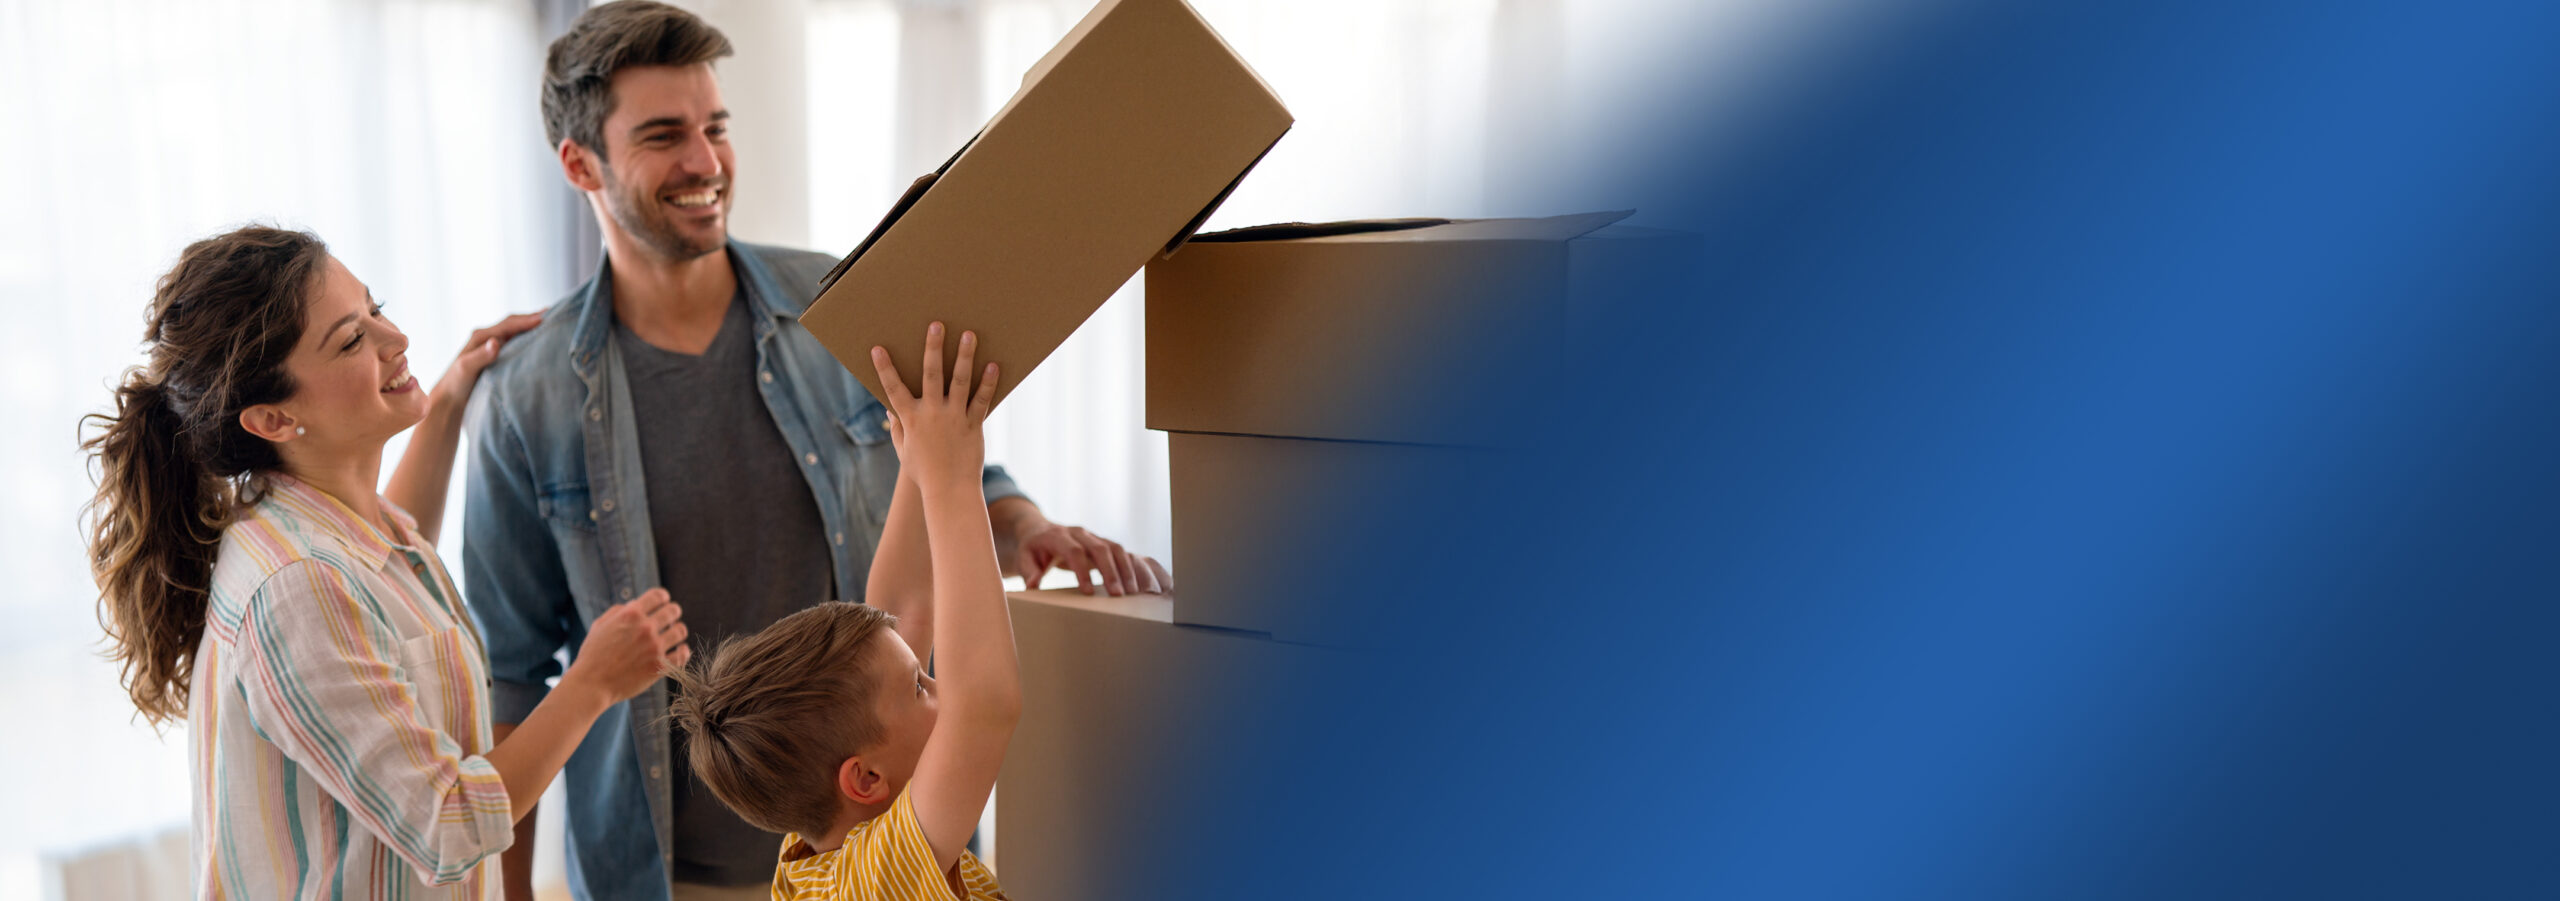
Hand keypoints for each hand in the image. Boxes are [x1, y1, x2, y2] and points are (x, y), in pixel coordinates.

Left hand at [430, 312, 541, 405]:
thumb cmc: (456, 383)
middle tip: (556, 314)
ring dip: (532, 327)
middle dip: (533, 318)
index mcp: (481, 337)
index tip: (545, 318)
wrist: (449, 398)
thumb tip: (496, 342)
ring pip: (515, 332)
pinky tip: (538, 340)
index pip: (508, 324)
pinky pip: (515, 342)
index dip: (526, 320)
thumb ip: (481, 355)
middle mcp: (487, 338)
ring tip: (551, 323)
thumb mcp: (466, 368)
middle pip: (513, 323)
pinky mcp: (496, 356)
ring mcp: (492, 346)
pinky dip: (528, 337)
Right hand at [563, 588, 687, 702]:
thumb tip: (636, 603)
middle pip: (674, 610)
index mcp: (630, 614)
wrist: (591, 684)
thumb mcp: (600, 625)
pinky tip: (679, 650)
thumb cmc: (593, 655)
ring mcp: (654, 647)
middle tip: (669, 620)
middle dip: (672, 613)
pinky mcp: (660, 666)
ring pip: (681, 630)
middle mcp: (645, 627)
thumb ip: (619, 611)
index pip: (659, 595)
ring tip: (673, 636)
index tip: (663, 603)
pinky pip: (683, 654)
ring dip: (677, 631)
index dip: (663, 598)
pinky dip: (684, 651)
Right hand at [870, 322, 997, 494]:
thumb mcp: (904, 450)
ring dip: (965, 356)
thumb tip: (888, 408)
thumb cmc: (925, 472)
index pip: (893, 389)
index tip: (877, 348)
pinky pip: (982, 399)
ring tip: (969, 334)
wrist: (950, 491)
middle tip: (936, 324)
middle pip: (931, 375)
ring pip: (960, 381)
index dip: (884, 368)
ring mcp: (954, 418)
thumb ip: (896, 427)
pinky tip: (993, 364)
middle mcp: (932, 414)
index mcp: (910, 419)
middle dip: (932, 348)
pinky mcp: (974, 425)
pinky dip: (988, 382)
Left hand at [1014, 523, 1172, 596]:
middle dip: (1111, 572)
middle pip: (1100, 548)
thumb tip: (1033, 585)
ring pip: (1115, 548)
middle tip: (1118, 595)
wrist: (1041, 530)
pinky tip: (1136, 584)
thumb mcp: (1024, 558)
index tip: (1089, 592)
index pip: (1074, 551)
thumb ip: (1028, 571)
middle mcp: (1078, 533)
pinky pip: (1121, 552)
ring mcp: (1093, 536)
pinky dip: (1130, 567)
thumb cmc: (1032, 549)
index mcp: (1057, 536)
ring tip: (1132, 592)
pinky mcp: (1102, 542)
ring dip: (1125, 569)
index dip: (1083, 571)